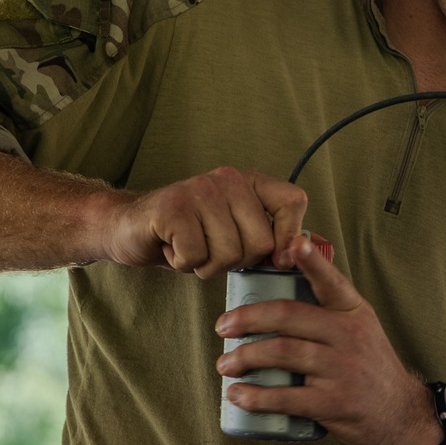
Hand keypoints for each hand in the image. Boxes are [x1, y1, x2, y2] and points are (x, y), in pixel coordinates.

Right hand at [101, 167, 307, 279]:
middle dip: (236, 261)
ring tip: (190, 248)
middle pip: (259, 242)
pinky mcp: (172, 208)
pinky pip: (196, 256)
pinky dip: (183, 264)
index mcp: (250, 183)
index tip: (278, 259)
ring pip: (228, 253)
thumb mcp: (236, 234)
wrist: (130, 228)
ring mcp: (198, 189)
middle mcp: (228, 179)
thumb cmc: (189, 236)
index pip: (294, 201)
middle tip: (210, 250)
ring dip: (206, 265)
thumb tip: (315, 250)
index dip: (291, 236)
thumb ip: (273, 238)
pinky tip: (171, 247)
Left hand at [215, 235, 441, 444]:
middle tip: (223, 328)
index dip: (310, 262)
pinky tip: (237, 395)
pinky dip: (257, 397)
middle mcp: (349, 335)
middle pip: (289, 316)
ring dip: (245, 357)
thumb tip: (275, 283)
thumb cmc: (366, 365)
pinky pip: (287, 398)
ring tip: (224, 364)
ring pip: (283, 353)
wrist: (400, 412)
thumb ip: (326, 307)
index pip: (330, 281)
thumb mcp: (359, 327)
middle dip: (248, 318)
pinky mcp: (335, 402)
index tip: (291, 245)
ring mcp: (343, 369)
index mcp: (353, 311)